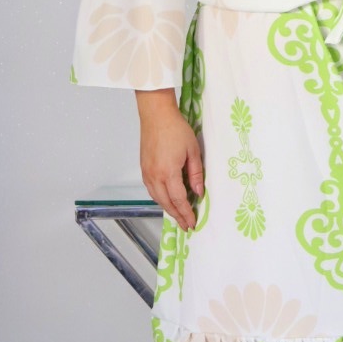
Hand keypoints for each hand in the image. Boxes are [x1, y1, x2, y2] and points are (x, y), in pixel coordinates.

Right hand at [138, 100, 203, 229]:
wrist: (156, 115)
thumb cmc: (176, 129)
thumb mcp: (193, 151)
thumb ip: (196, 174)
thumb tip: (198, 192)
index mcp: (168, 173)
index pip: (179, 200)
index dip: (186, 213)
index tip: (193, 222)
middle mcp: (155, 176)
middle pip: (167, 203)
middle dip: (177, 216)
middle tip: (186, 225)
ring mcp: (147, 173)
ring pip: (157, 198)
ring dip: (168, 209)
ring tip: (178, 216)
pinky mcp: (144, 169)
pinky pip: (151, 190)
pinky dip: (160, 199)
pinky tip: (167, 200)